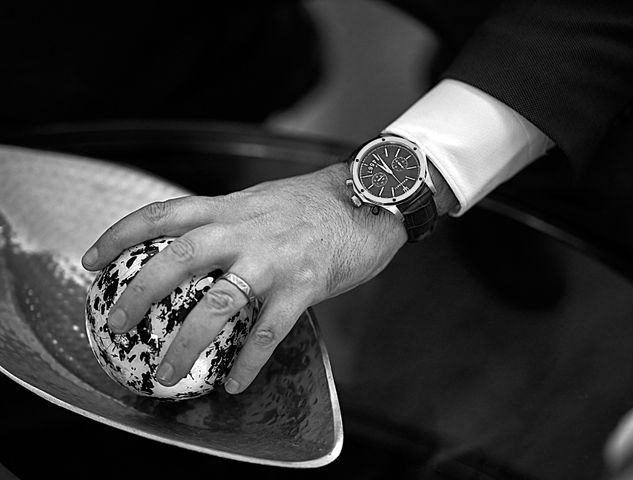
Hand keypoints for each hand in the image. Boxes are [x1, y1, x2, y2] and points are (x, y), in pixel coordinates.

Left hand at [81, 162, 405, 393]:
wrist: (370, 199)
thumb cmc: (315, 204)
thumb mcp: (261, 200)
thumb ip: (229, 218)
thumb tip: (196, 238)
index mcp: (231, 209)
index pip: (163, 214)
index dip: (121, 234)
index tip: (92, 258)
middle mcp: (246, 230)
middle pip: (178, 258)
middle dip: (139, 292)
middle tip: (116, 324)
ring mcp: (274, 259)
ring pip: (219, 303)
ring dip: (187, 342)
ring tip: (166, 372)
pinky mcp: (304, 284)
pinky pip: (269, 330)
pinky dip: (248, 360)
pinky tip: (235, 381)